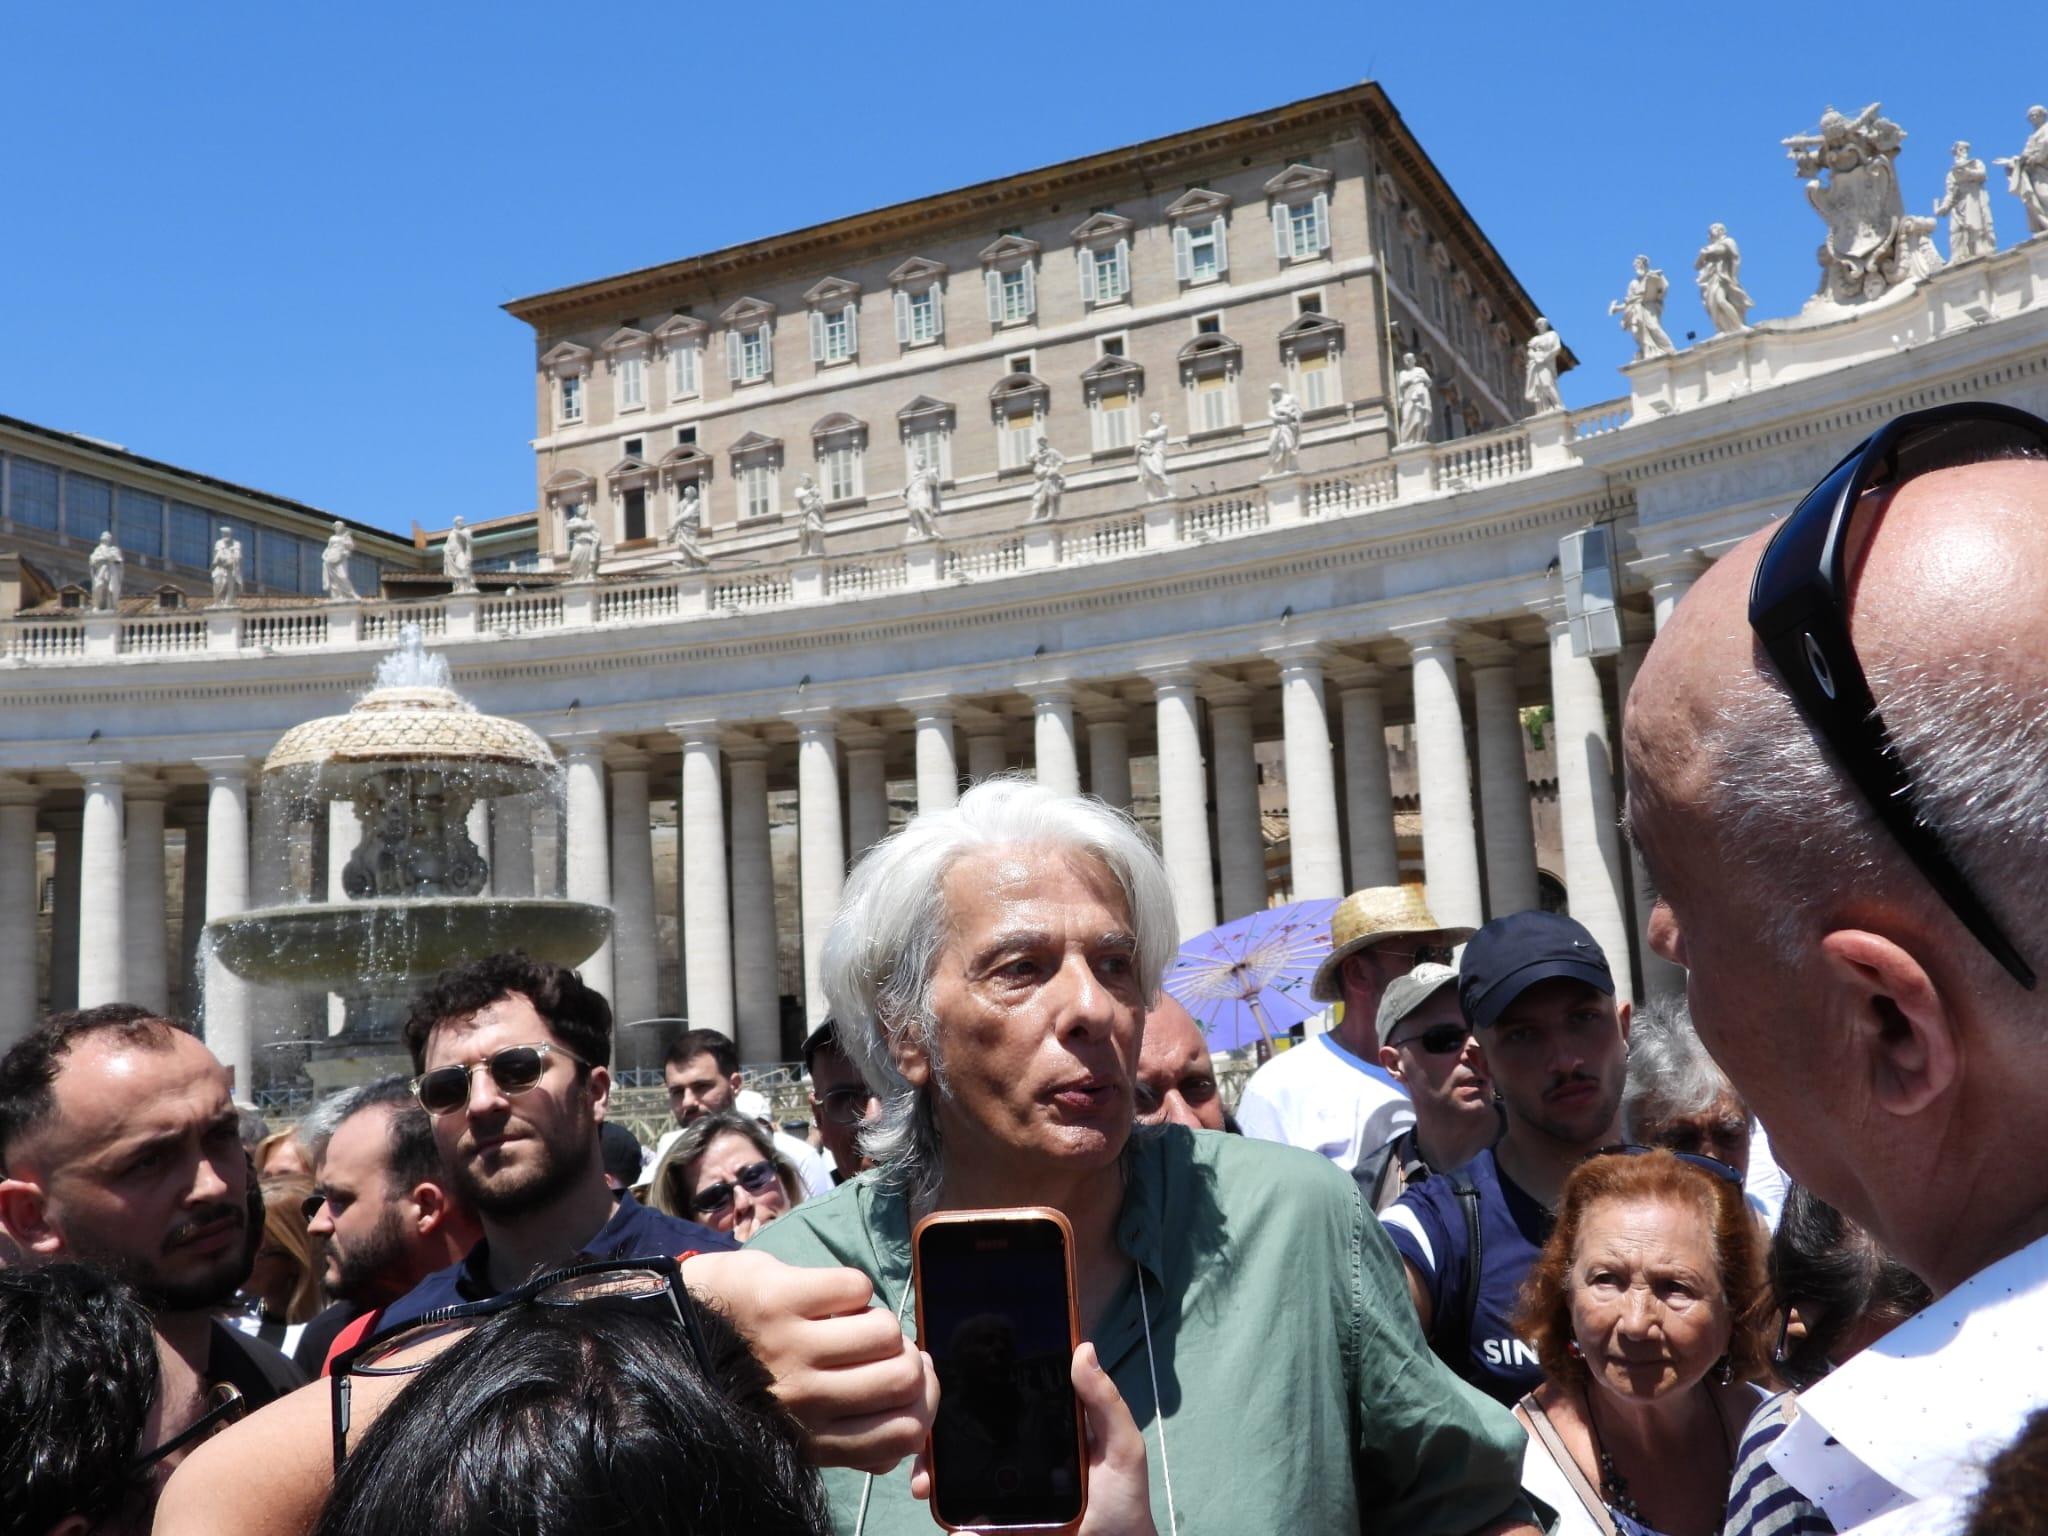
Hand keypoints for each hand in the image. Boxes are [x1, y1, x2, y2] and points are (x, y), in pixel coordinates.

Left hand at [683, 1250, 935, 1473]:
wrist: (673, 1330)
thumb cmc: (742, 1377)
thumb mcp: (793, 1424)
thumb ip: (847, 1435)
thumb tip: (912, 1431)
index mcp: (811, 1439)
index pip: (902, 1434)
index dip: (923, 1404)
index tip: (911, 1385)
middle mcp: (804, 1401)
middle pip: (904, 1378)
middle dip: (906, 1355)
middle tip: (886, 1347)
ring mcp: (792, 1346)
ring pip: (885, 1330)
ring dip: (876, 1319)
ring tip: (850, 1320)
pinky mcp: (780, 1296)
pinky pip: (857, 1287)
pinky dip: (851, 1288)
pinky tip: (825, 1297)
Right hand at [909, 1342, 1157, 1535]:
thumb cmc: (1123, 1502)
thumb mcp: (1122, 1448)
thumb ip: (1105, 1403)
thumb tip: (1083, 1348)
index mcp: (1039, 1433)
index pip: (996, 1407)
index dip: (966, 1396)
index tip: (941, 1387)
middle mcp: (1013, 1461)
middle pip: (963, 1442)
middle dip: (935, 1439)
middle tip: (926, 1441)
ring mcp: (1002, 1499)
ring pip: (954, 1481)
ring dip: (932, 1477)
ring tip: (926, 1484)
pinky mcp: (996, 1529)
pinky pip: (964, 1524)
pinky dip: (952, 1525)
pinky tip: (953, 1526)